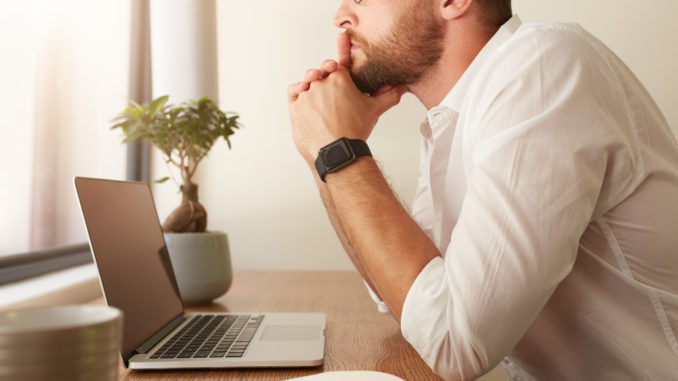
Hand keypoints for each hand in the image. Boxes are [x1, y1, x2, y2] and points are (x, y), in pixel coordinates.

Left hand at [288, 33, 404, 164]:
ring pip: (308, 83)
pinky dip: (299, 95)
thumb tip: (402, 87)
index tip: (341, 41)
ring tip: (322, 104)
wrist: (337, 152)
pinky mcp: (295, 106)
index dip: (341, 58)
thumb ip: (389, 95)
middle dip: (327, 81)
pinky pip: (294, 93)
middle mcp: (321, 82)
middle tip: (333, 96)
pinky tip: (306, 101)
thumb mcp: (375, 109)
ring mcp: (307, 94)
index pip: (340, 63)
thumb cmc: (354, 131)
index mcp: (340, 78)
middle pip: (323, 74)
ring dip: (313, 89)